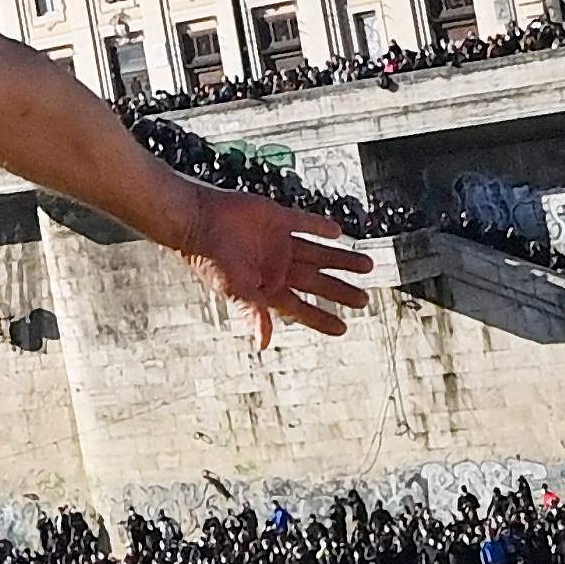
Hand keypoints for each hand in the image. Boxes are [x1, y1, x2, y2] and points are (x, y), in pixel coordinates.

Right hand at [179, 189, 366, 344]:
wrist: (198, 220)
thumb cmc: (210, 257)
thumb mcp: (235, 289)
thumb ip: (253, 313)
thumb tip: (262, 343)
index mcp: (268, 287)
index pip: (301, 308)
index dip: (322, 318)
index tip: (343, 327)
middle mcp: (276, 267)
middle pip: (316, 283)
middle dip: (340, 292)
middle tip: (363, 300)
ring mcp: (278, 244)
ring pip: (318, 255)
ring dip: (341, 260)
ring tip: (366, 266)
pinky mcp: (277, 220)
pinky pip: (304, 224)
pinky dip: (320, 228)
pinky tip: (338, 232)